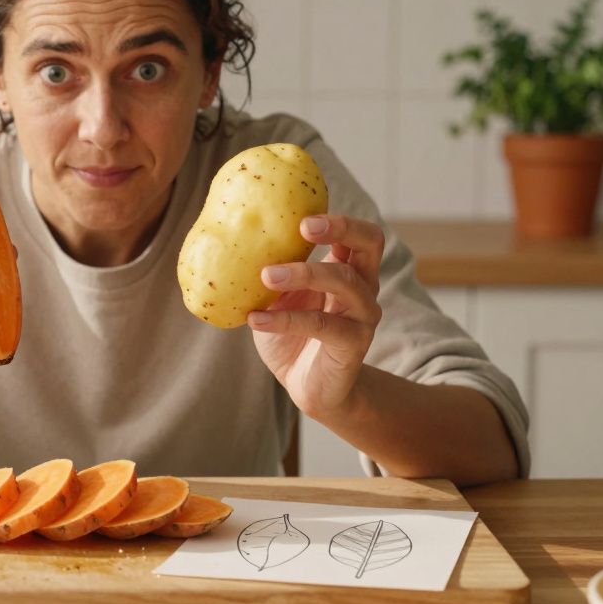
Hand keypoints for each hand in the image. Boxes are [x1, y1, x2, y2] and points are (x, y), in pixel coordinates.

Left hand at [247, 214, 384, 419]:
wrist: (308, 387)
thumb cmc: (292, 335)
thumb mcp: (279, 298)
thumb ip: (272, 273)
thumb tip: (233, 241)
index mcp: (348, 270)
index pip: (359, 233)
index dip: (338, 219)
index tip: (302, 216)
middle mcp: (363, 288)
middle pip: (369, 244)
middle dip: (340, 229)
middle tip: (303, 227)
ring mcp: (363, 315)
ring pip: (344, 281)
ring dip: (303, 273)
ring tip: (265, 275)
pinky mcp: (353, 344)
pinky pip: (321, 325)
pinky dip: (284, 319)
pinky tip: (255, 318)